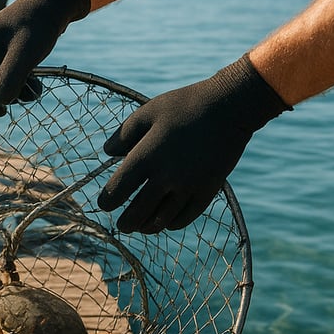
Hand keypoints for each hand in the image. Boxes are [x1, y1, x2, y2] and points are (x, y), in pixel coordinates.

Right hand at [0, 0, 90, 120]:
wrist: (56, 4)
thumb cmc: (38, 25)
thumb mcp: (25, 53)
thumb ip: (9, 79)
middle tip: (4, 111)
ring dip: (8, 97)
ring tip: (29, 93)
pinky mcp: (8, 59)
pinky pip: (7, 82)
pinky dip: (19, 89)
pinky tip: (36, 86)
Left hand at [98, 55, 289, 232]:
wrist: (229, 107)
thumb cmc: (184, 105)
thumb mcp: (148, 112)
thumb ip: (124, 134)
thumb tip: (108, 152)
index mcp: (146, 156)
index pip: (118, 189)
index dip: (107, 201)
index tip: (104, 204)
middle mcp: (166, 176)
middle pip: (138, 212)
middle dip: (126, 223)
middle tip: (122, 226)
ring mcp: (188, 186)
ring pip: (162, 220)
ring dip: (148, 227)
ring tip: (141, 227)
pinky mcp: (208, 190)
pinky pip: (186, 217)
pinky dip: (172, 224)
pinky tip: (166, 223)